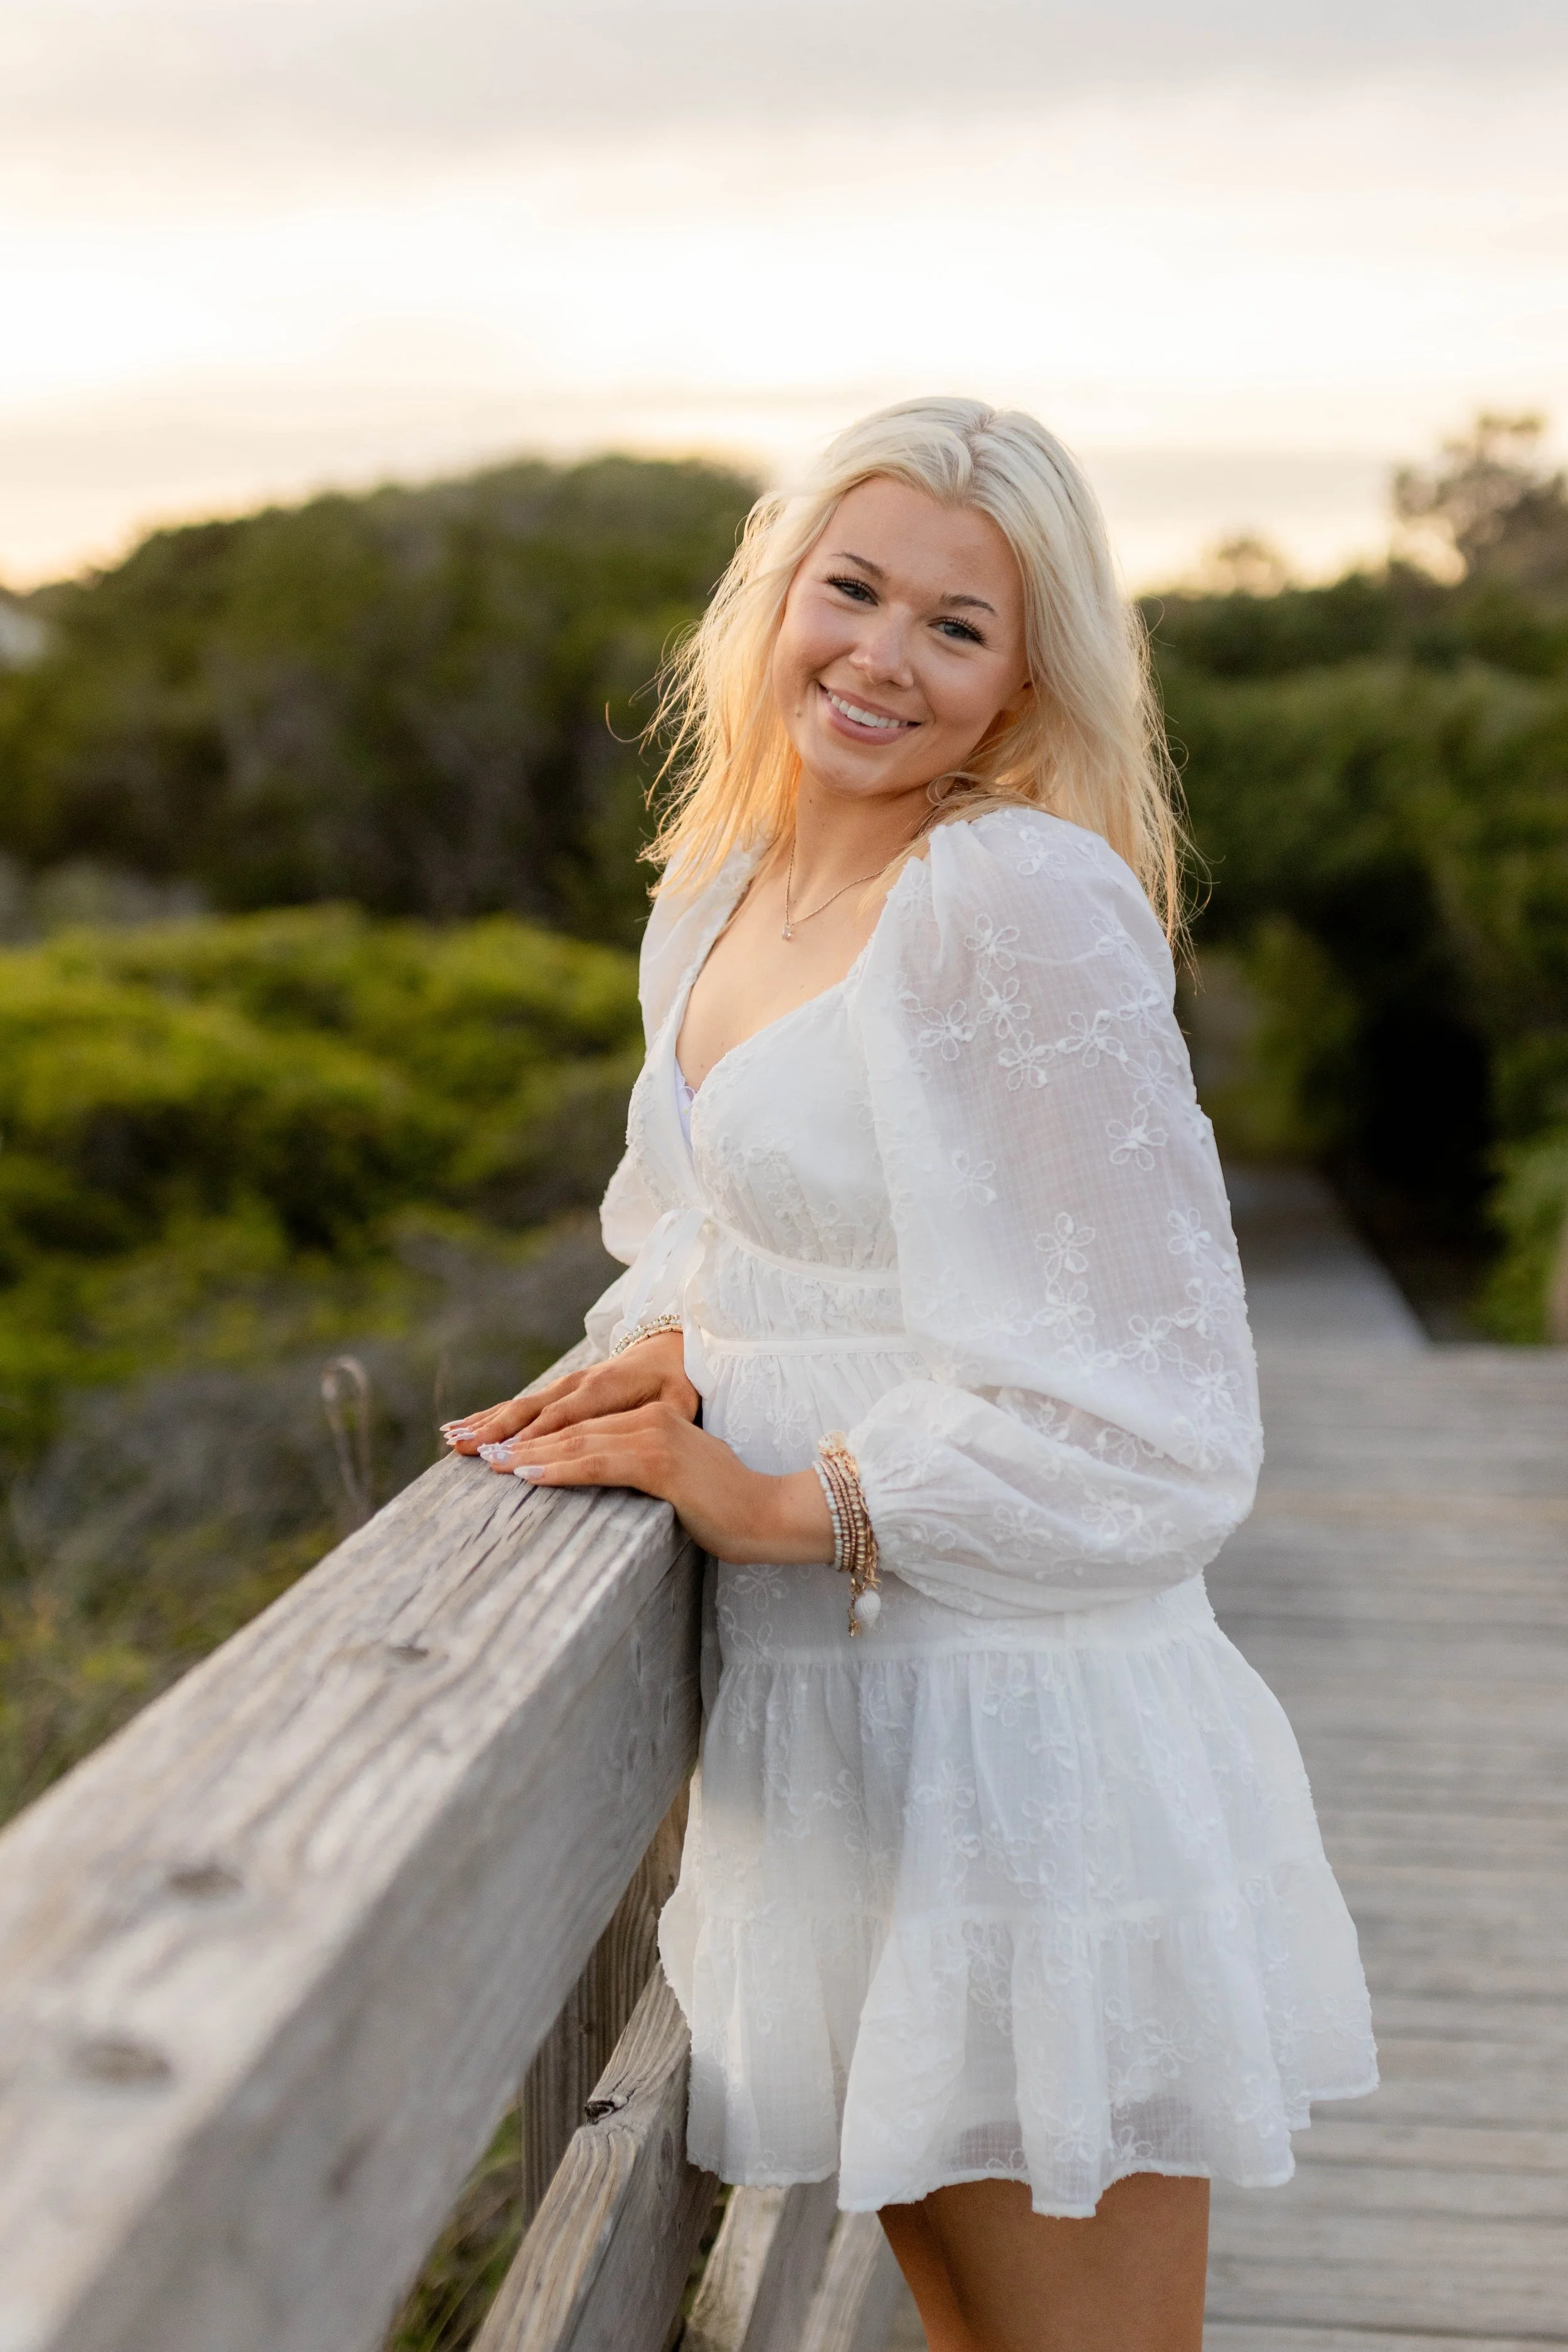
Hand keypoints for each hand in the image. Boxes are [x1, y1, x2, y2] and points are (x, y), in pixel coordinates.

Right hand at [443, 1329, 698, 1453]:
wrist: (670, 1350)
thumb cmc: (677, 1384)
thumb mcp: (680, 1402)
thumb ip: (664, 1418)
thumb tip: (653, 1434)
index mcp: (603, 1390)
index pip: (564, 1418)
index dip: (536, 1437)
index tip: (508, 1455)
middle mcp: (576, 1385)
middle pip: (530, 1411)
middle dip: (496, 1430)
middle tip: (465, 1450)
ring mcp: (563, 1386)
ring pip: (518, 1407)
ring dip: (485, 1424)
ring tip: (451, 1441)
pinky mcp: (557, 1392)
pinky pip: (519, 1406)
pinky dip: (489, 1417)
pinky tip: (462, 1428)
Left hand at [457, 1396, 833, 1566]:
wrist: (771, 1514)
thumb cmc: (729, 1510)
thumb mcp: (679, 1485)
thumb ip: (645, 1474)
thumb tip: (613, 1488)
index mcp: (656, 1420)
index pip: (587, 1428)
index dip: (542, 1438)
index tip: (503, 1449)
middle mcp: (652, 1420)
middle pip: (574, 1431)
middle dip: (524, 1443)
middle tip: (480, 1454)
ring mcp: (656, 1437)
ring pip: (578, 1444)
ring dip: (530, 1455)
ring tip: (493, 1465)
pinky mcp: (659, 1461)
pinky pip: (597, 1463)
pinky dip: (558, 1469)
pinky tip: (528, 1476)